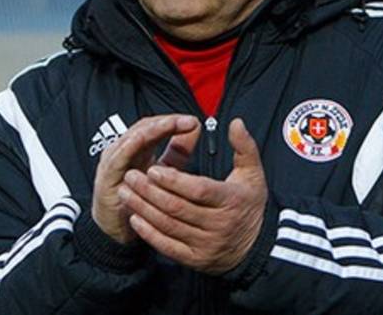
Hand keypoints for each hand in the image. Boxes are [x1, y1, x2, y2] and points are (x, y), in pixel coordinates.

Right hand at [92, 114, 200, 243]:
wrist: (117, 229)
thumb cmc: (137, 200)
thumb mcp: (164, 172)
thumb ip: (178, 151)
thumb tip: (194, 129)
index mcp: (137, 147)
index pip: (154, 126)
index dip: (173, 122)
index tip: (192, 122)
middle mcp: (124, 150)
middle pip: (144, 127)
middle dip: (166, 122)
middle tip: (187, 121)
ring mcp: (114, 160)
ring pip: (133, 137)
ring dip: (153, 129)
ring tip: (171, 124)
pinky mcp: (107, 175)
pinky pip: (118, 156)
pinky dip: (131, 144)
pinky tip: (144, 138)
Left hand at [119, 118, 267, 273]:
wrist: (256, 248)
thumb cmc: (249, 205)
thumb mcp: (253, 174)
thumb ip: (244, 147)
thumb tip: (235, 122)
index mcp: (231, 200)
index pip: (198, 190)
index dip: (174, 180)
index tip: (153, 168)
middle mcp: (218, 225)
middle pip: (178, 207)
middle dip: (150, 191)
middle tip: (131, 175)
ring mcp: (206, 245)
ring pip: (168, 225)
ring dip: (143, 209)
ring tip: (126, 192)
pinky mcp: (195, 259)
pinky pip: (167, 246)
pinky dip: (149, 233)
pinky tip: (135, 218)